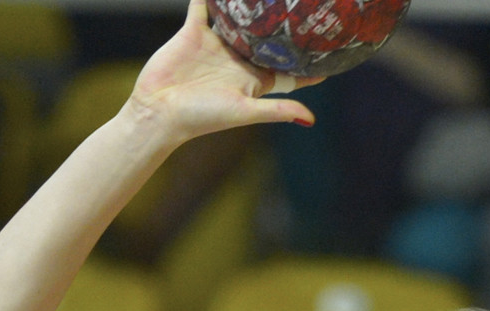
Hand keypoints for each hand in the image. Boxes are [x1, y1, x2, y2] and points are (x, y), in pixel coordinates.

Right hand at [125, 0, 322, 144]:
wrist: (158, 110)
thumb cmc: (203, 117)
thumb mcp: (245, 112)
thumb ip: (278, 110)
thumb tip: (311, 119)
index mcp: (255, 79)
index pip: (289, 71)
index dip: (308, 64)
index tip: (331, 52)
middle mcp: (239, 59)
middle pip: (268, 39)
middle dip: (283, 26)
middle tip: (303, 7)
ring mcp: (217, 44)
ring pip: (238, 19)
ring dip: (250, 5)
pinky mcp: (194, 32)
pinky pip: (205, 7)